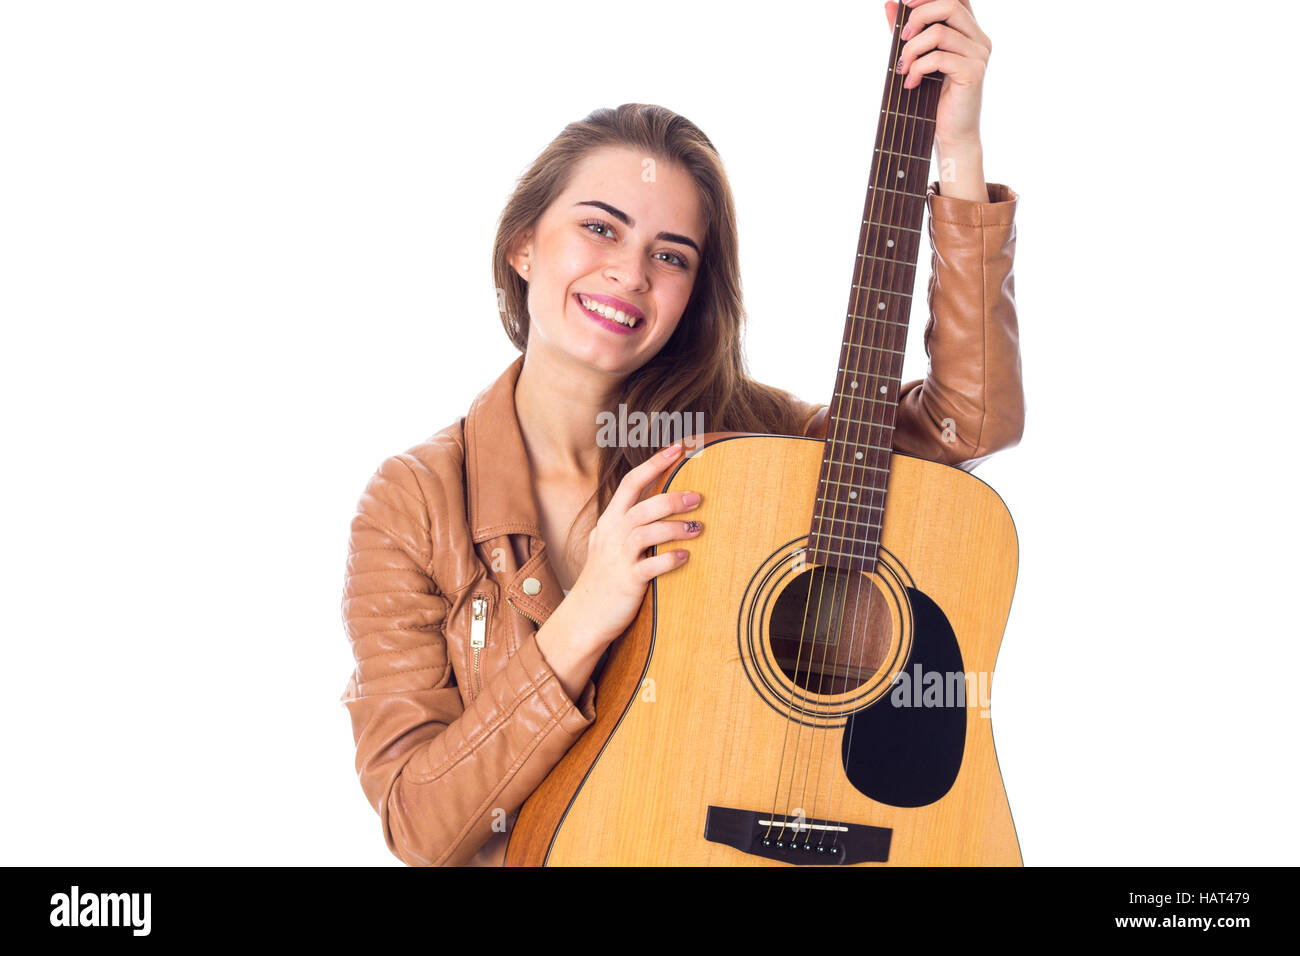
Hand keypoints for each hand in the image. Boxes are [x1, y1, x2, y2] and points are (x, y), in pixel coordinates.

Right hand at [564, 441, 703, 651]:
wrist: (584, 616)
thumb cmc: (604, 578)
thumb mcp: (609, 544)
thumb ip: (627, 523)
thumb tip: (656, 504)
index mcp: (610, 521)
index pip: (632, 483)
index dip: (655, 463)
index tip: (679, 447)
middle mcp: (612, 534)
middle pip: (643, 506)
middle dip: (672, 498)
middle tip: (698, 497)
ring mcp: (618, 557)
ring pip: (647, 532)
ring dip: (676, 527)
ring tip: (698, 528)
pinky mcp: (627, 580)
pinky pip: (651, 566)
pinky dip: (670, 559)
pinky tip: (685, 557)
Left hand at [885, 0, 989, 148]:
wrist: (951, 134)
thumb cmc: (934, 99)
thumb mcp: (917, 58)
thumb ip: (907, 31)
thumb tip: (890, 4)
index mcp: (969, 31)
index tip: (905, 4)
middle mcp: (979, 38)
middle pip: (949, 4)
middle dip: (917, 18)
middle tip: (900, 40)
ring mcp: (979, 54)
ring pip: (940, 32)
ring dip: (911, 50)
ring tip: (902, 70)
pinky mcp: (973, 72)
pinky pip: (938, 57)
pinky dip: (917, 68)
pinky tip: (911, 83)